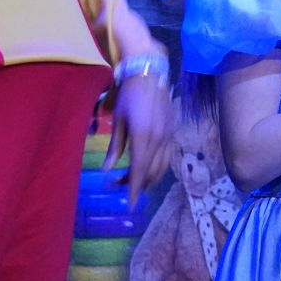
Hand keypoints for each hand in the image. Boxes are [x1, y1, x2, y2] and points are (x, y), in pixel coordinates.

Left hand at [106, 62, 175, 189]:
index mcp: (143, 136)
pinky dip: (157, 168)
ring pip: (161, 168)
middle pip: (150, 172)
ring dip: (148, 179)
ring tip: (133, 181)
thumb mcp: (118, 121)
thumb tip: (107, 169)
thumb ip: (114, 147)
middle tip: (119, 187)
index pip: (138, 170)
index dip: (133, 189)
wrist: (150, 75)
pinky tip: (147, 168)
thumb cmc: (129, 96)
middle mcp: (159, 140)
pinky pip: (167, 158)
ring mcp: (168, 137)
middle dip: (136, 185)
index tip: (129, 205)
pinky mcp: (172, 133)